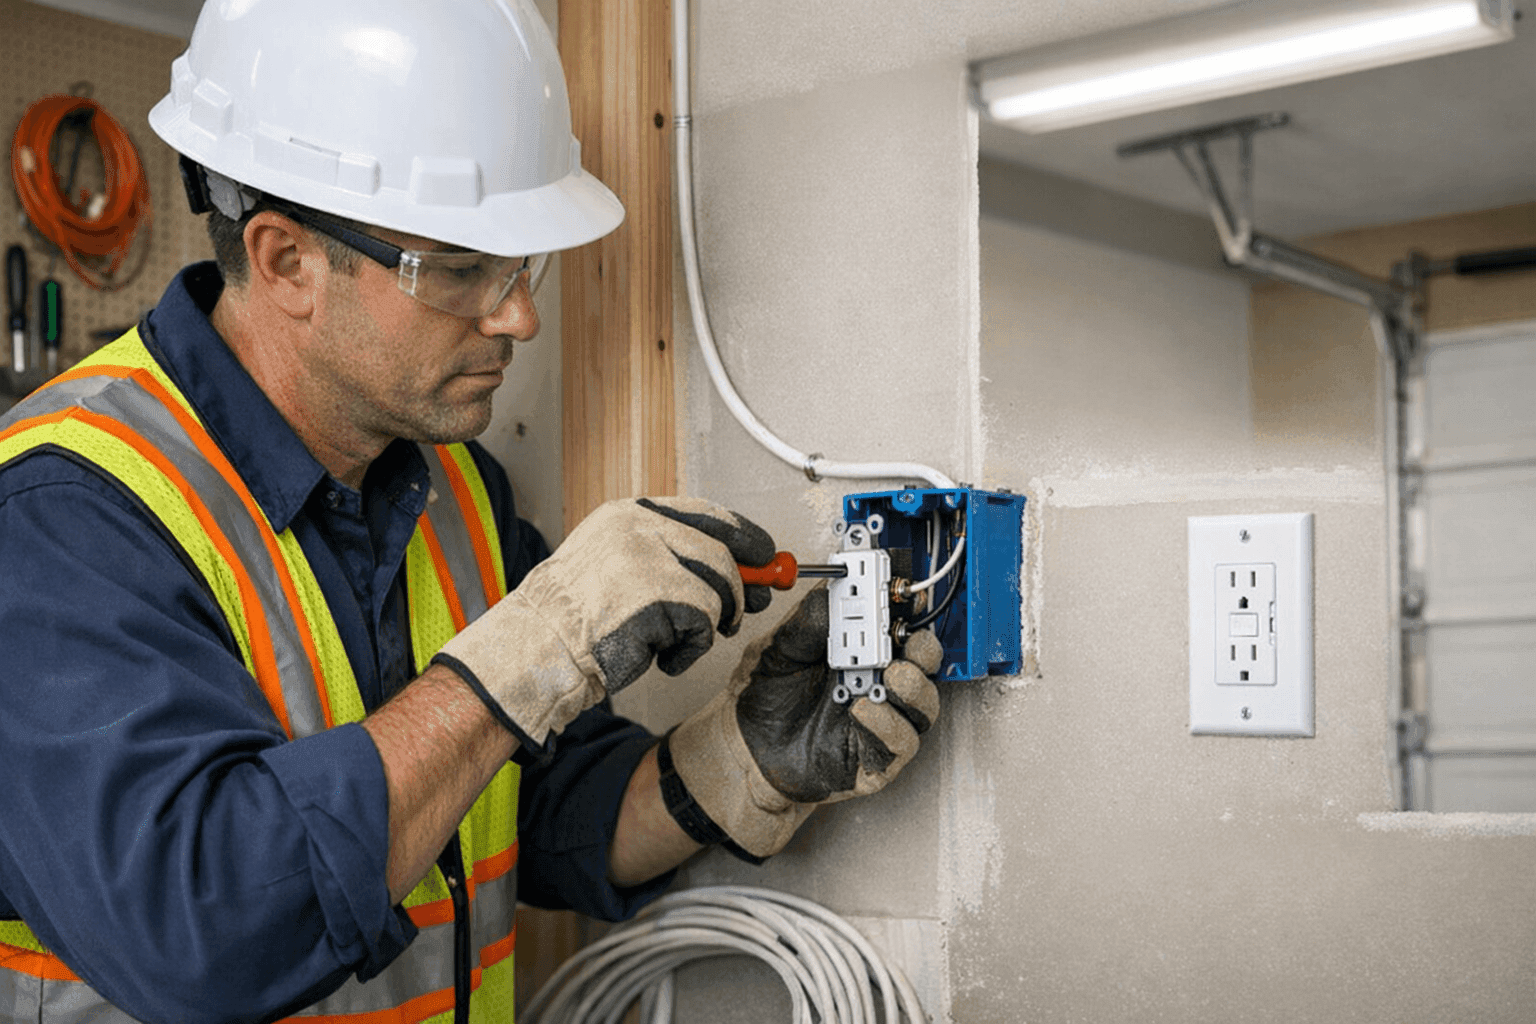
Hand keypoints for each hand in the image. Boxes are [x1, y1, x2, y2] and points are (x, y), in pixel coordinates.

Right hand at [436, 497, 775, 748]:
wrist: (537, 650)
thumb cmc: (576, 620)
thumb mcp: (619, 567)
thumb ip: (672, 558)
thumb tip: (745, 568)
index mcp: (629, 515)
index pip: (705, 514)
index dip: (743, 535)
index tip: (766, 554)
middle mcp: (638, 529)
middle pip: (721, 553)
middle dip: (739, 589)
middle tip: (739, 614)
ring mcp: (647, 559)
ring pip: (717, 589)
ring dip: (708, 624)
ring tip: (675, 641)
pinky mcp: (656, 597)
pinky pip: (703, 624)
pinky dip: (691, 649)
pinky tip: (661, 656)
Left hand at [665, 585, 941, 858]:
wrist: (742, 747)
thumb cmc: (764, 696)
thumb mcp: (779, 648)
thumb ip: (807, 621)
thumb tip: (833, 590)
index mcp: (859, 651)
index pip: (898, 626)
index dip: (907, 610)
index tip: (901, 595)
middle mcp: (876, 684)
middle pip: (922, 664)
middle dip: (922, 648)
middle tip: (905, 638)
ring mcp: (880, 722)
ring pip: (922, 705)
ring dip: (913, 687)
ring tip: (891, 675)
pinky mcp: (875, 760)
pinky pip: (900, 744)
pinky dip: (888, 725)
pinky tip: (862, 711)